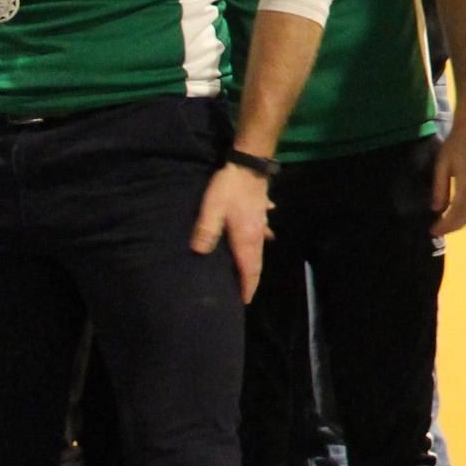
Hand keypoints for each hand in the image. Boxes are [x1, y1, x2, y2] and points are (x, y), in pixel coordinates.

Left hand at [193, 164, 273, 302]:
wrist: (249, 163)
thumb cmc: (229, 189)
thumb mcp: (211, 209)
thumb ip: (205, 231)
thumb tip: (198, 253)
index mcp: (246, 239)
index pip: (249, 269)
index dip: (247, 286)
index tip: (244, 302)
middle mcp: (257, 235)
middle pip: (256, 262)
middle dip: (251, 279)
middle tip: (246, 293)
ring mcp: (261, 223)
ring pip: (260, 248)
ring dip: (255, 261)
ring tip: (251, 271)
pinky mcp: (260, 212)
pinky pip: (263, 231)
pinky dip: (263, 238)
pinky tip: (266, 235)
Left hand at [432, 121, 465, 237]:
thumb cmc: (455, 144)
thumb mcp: (442, 165)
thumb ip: (440, 188)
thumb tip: (437, 209)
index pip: (457, 210)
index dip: (446, 224)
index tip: (433, 231)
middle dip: (454, 225)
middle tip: (439, 231)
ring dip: (465, 221)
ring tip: (450, 225)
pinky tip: (464, 214)